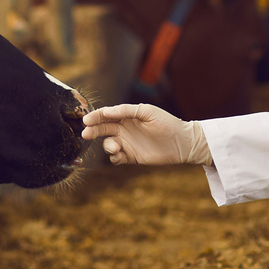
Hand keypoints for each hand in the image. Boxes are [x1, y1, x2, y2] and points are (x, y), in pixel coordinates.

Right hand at [81, 104, 210, 165]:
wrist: (182, 143)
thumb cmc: (166, 123)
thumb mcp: (147, 112)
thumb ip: (126, 111)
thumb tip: (107, 111)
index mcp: (127, 116)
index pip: (106, 115)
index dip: (95, 117)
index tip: (86, 120)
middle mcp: (124, 129)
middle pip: (103, 129)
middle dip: (93, 131)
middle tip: (86, 134)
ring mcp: (127, 143)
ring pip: (108, 144)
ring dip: (108, 146)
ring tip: (116, 147)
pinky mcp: (131, 156)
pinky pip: (116, 158)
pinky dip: (114, 157)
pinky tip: (118, 155)